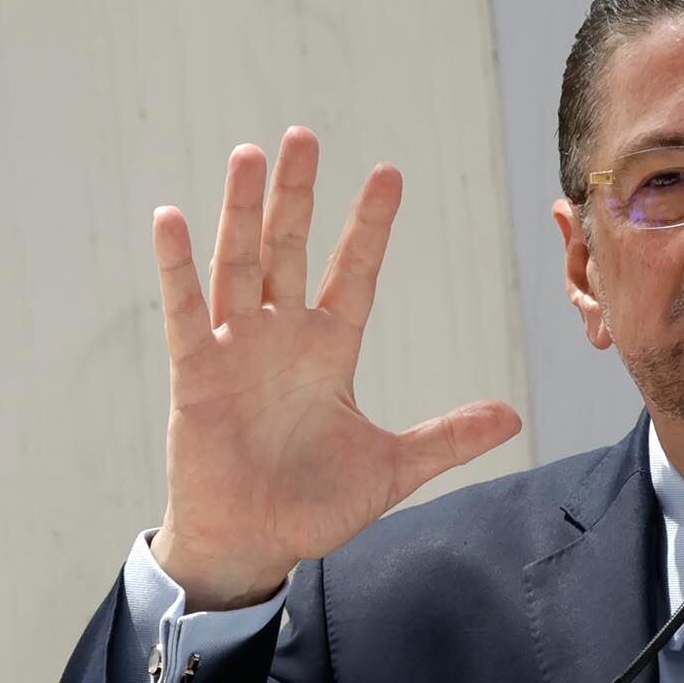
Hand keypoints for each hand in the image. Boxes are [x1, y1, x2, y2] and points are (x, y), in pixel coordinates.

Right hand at [148, 128, 521, 609]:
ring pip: (239, 266)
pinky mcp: (195, 376)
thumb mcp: (391, 470)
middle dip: (296, 196)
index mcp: (328, 352)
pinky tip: (171, 219)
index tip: (389, 174)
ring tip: (250, 155)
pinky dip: (177, 268)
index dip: (370, 226)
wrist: (253, 547)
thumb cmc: (312, 508)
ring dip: (243, 212)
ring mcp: (234, 352)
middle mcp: (280, 339)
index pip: (353, 273)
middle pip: (288, 251)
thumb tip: (512, 416)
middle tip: (303, 135)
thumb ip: (447, 439)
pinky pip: (185, 313)